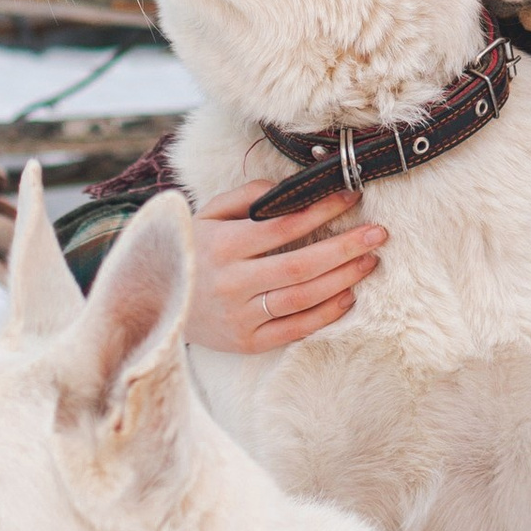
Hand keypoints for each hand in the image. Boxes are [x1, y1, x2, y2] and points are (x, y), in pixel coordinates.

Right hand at [181, 180, 385, 355]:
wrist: (152, 301)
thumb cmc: (191, 250)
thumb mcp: (207, 215)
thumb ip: (246, 197)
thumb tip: (288, 188)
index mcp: (222, 245)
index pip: (283, 226)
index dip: (321, 211)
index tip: (351, 197)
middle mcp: (231, 282)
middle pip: (301, 265)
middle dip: (345, 247)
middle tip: (378, 233)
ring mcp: (239, 316)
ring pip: (302, 298)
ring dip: (342, 279)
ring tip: (369, 260)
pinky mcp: (246, 342)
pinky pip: (295, 329)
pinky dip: (325, 313)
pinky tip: (348, 295)